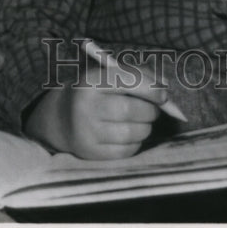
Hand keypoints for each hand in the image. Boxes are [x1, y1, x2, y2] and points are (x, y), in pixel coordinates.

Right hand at [24, 73, 167, 159]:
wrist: (62, 118)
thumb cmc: (96, 92)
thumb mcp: (109, 75)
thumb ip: (138, 75)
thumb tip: (164, 87)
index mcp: (90, 81)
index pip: (126, 81)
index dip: (150, 88)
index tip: (163, 95)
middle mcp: (85, 106)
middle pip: (130, 110)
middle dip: (151, 110)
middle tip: (155, 109)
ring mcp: (87, 131)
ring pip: (132, 132)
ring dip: (146, 127)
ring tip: (143, 121)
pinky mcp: (91, 152)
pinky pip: (126, 150)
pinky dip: (136, 142)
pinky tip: (131, 134)